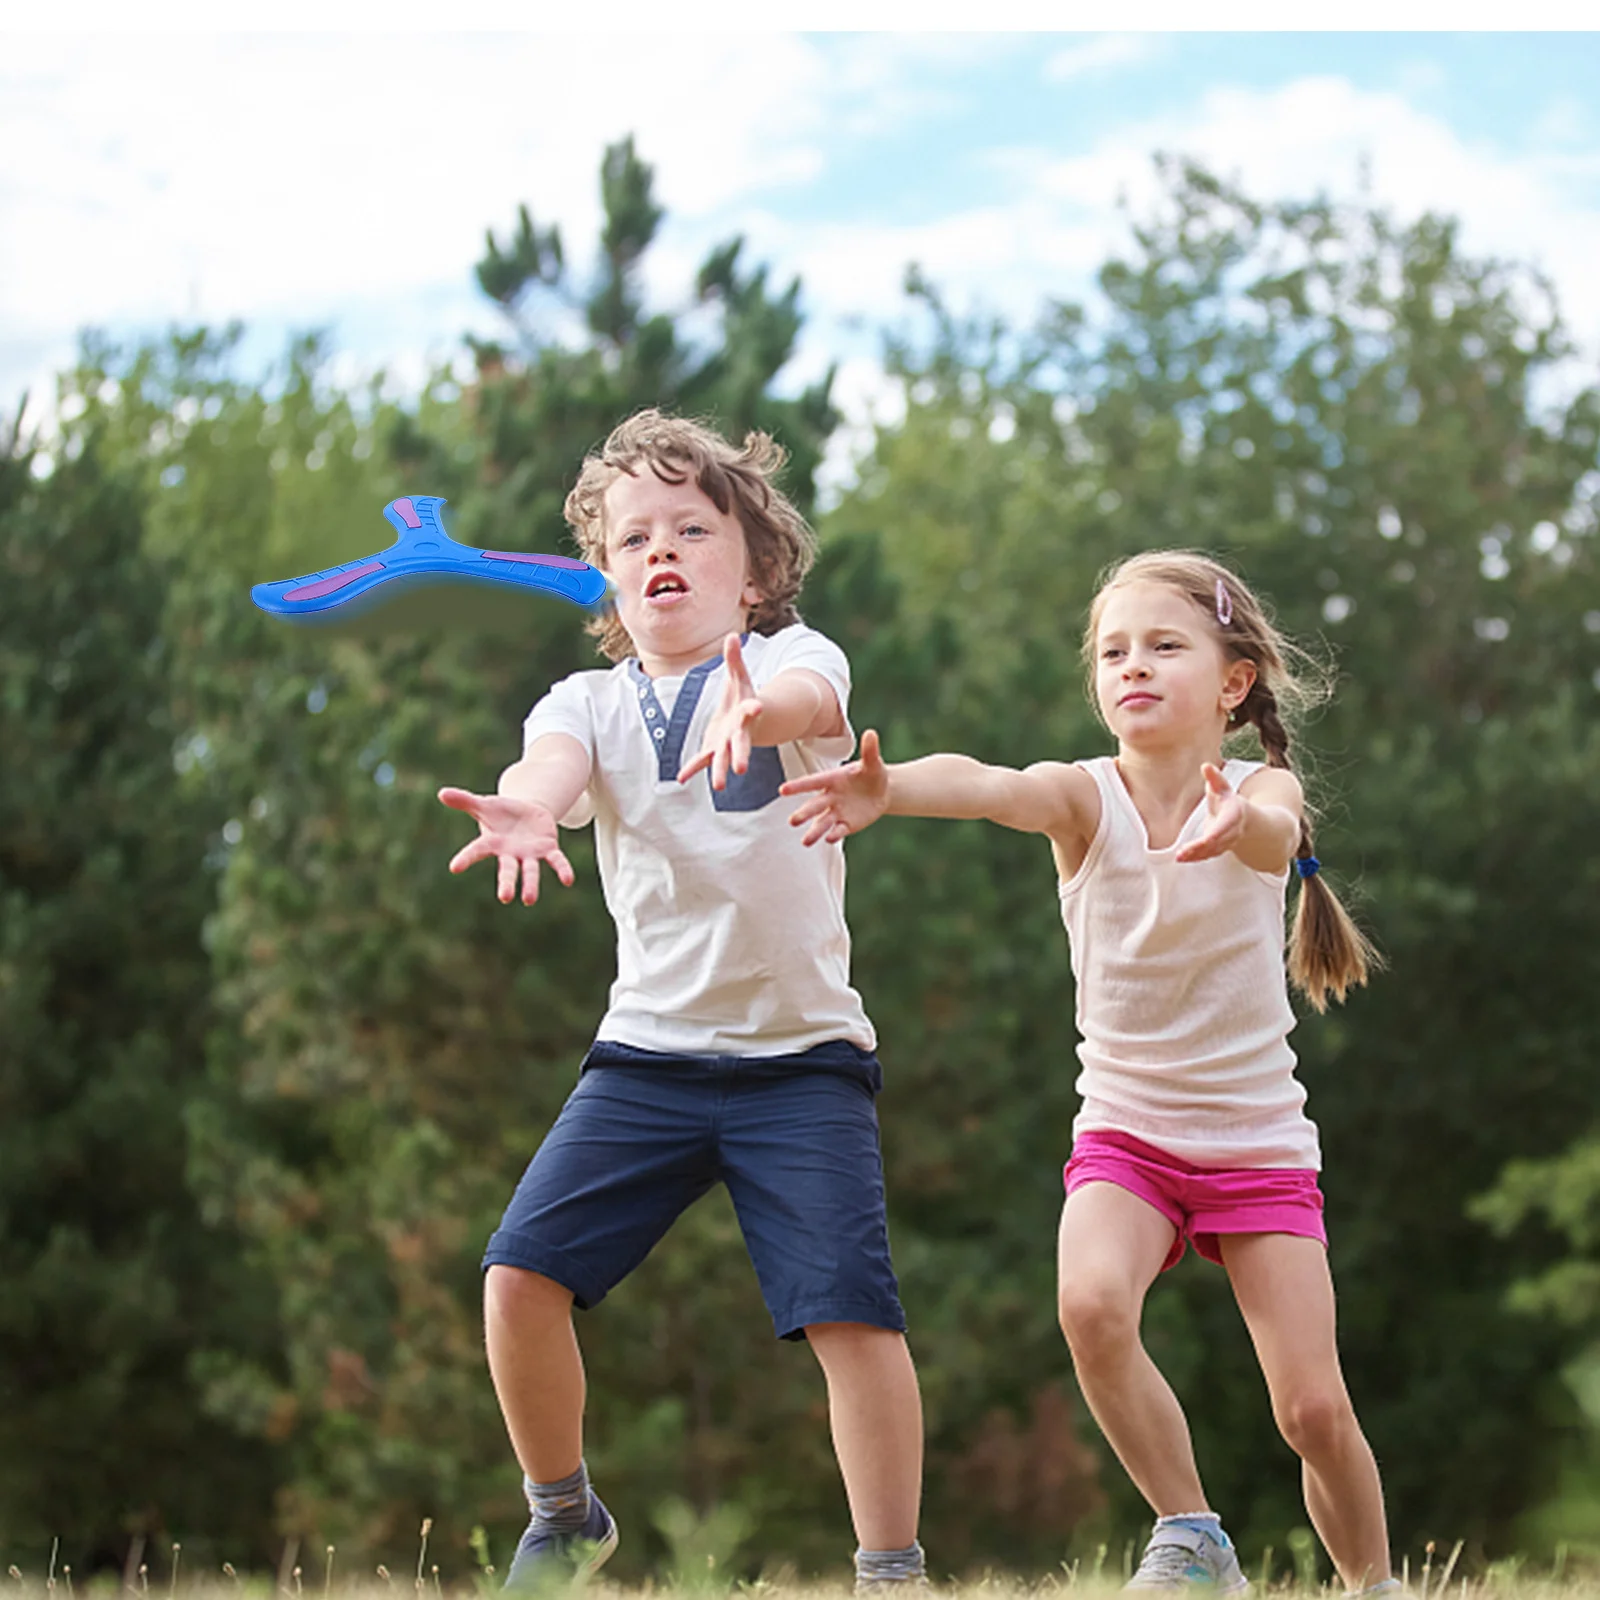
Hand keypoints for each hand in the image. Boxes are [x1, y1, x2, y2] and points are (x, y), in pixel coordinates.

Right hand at [437, 787, 575, 904]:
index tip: (454, 867)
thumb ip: (464, 801)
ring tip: (529, 900)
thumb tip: (441, 793)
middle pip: (507, 870)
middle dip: (507, 883)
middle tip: (506, 897)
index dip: (466, 858)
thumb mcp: (484, 804)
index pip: (477, 851)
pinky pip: (556, 861)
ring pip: (530, 871)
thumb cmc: (501, 813)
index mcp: (492, 843)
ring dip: (531, 884)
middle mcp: (510, 853)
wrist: (527, 813)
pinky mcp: (548, 849)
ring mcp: (529, 854)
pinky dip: (562, 869)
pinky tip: (568, 880)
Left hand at [678, 633, 762, 790]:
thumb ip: (734, 659)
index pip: (750, 709)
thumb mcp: (739, 675)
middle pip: (740, 744)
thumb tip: (732, 635)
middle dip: (740, 755)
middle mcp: (738, 731)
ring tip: (720, 786)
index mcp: (746, 711)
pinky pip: (702, 760)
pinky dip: (693, 768)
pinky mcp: (714, 748)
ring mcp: (726, 743)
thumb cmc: (743, 695)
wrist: (747, 717)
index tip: (757, 707)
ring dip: (721, 771)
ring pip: (723, 759)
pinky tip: (681, 777)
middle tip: (741, 768)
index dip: (753, 708)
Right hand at [780, 728, 890, 846]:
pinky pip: (838, 830)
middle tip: (793, 821)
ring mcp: (837, 812)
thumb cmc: (872, 773)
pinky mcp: (846, 824)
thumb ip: (869, 750)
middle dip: (804, 813)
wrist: (882, 791)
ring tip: (805, 842)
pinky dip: (834, 834)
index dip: (798, 786)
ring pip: (822, 822)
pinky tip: (829, 839)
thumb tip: (871, 733)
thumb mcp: (873, 762)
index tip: (782, 790)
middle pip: (814, 805)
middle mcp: (830, 796)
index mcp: (831, 779)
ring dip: (814, 831)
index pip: (812, 782)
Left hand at [1174, 762, 1247, 863]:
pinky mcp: (1218, 849)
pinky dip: (1195, 858)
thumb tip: (1205, 766)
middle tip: (1181, 853)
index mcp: (1233, 816)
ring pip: (1211, 852)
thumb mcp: (1222, 787)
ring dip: (1195, 856)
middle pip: (1215, 843)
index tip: (1202, 841)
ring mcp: (1226, 843)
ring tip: (1179, 857)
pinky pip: (1207, 856)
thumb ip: (1214, 778)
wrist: (1244, 819)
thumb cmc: (1228, 800)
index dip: (1212, 836)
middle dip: (1199, 849)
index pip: (1223, 828)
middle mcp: (1232, 832)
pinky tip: (1182, 859)